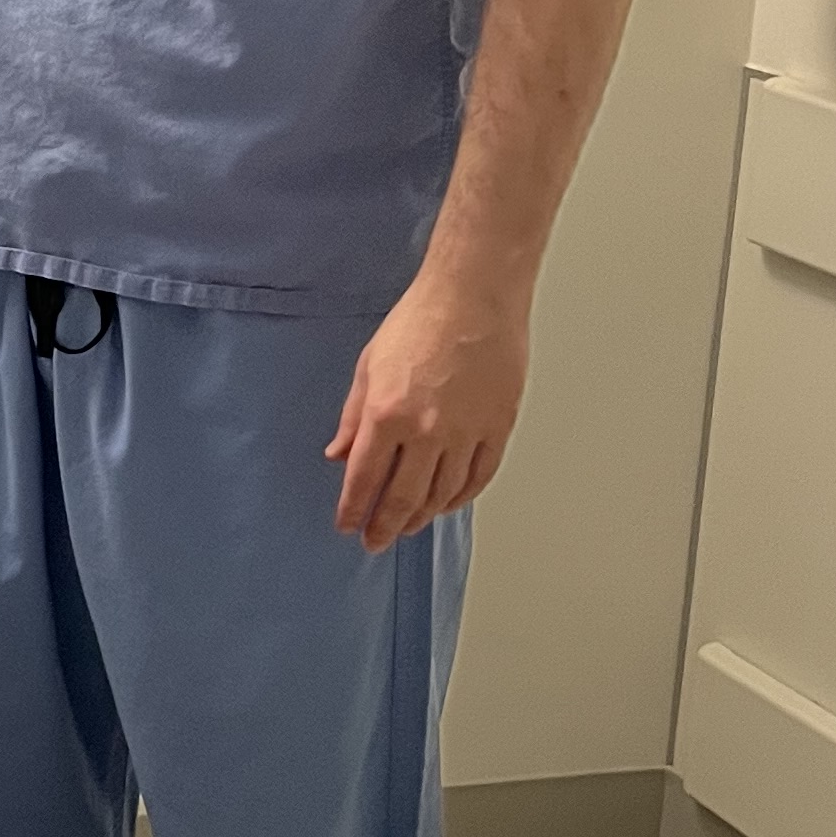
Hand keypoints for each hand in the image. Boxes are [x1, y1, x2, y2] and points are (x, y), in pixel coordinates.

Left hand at [327, 265, 529, 551]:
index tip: (347, 525)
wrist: (474, 295)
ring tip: (408, 526)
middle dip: (385, 525)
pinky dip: (461, 497)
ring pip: (441, 494)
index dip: (353, 509)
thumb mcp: (368, 367)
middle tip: (375, 541)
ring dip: (422, 516)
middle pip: (403, 497)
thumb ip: (353, 417)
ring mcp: (465, 431)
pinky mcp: (497, 426)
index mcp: (386, 414)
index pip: (364, 479)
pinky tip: (447, 504)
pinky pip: (478, 476)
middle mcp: (426, 430)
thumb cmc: (420, 321)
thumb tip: (339, 454)